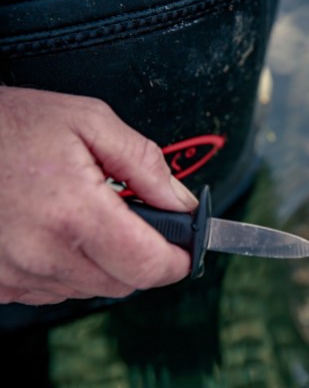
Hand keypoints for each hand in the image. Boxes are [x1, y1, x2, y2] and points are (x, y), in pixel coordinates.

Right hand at [0, 87, 197, 304]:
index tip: (186, 248)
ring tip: (86, 217)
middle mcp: (43, 255)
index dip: (178, 260)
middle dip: (143, 255)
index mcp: (75, 214)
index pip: (149, 265)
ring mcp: (16, 275)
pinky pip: (56, 289)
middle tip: (135, 220)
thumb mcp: (90, 122)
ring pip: (91, 288)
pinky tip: (58, 232)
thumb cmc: (11, 125)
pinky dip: (70, 266)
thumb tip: (182, 204)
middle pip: (125, 282)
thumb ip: (147, 166)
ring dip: (104, 260)